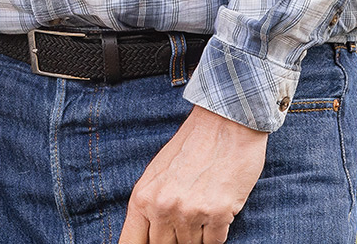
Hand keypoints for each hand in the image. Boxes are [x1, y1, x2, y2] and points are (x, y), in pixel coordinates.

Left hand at [116, 105, 268, 243]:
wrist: (225, 124)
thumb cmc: (191, 148)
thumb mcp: (158, 175)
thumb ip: (150, 207)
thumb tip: (148, 236)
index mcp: (143, 197)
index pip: (131, 242)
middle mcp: (162, 207)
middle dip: (175, 239)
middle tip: (186, 215)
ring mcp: (190, 212)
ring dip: (198, 234)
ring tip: (202, 206)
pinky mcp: (218, 214)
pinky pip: (215, 242)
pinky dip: (217, 231)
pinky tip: (217, 209)